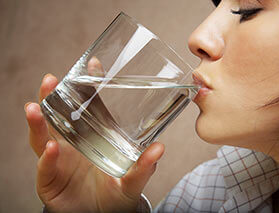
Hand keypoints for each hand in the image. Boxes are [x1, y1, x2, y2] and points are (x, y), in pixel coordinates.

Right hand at [25, 58, 164, 212]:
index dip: (88, 86)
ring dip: (38, 122)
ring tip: (36, 107)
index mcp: (91, 138)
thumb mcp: (132, 179)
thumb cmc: (115, 193)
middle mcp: (72, 145)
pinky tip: (51, 149)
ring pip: (43, 137)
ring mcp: (58, 160)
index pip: (87, 108)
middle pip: (57, 116)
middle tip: (51, 81)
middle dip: (51, 97)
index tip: (93, 64)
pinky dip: (47, 158)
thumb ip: (143, 166)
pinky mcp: (50, 180)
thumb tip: (159, 148)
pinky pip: (45, 167)